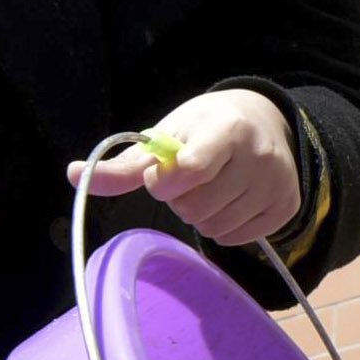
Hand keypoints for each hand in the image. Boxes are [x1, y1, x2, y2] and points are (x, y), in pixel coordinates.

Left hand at [72, 88, 300, 249]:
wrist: (265, 121)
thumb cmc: (205, 127)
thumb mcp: (167, 134)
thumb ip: (125, 165)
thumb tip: (74, 175)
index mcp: (226, 130)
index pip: (188, 171)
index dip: (163, 181)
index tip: (162, 171)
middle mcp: (259, 157)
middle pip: (195, 207)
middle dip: (181, 199)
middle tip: (191, 178)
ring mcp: (276, 184)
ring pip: (213, 227)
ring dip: (201, 214)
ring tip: (212, 188)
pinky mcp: (285, 208)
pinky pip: (234, 239)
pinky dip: (223, 225)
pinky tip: (230, 201)